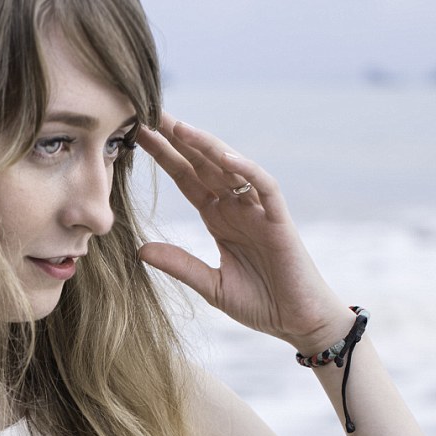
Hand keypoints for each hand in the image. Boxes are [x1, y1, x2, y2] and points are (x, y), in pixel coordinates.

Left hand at [136, 112, 352, 354]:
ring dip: (207, 145)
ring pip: (232, 167)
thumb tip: (140, 250)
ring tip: (179, 127)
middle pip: (203, 164)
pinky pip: (265, 187)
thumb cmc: (260, 303)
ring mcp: (259, 210)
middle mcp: (237, 206)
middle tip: (149, 114)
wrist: (298, 322)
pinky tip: (226, 157)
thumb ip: (180, 264)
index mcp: (219, 218)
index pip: (186, 178)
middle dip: (178, 140)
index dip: (165, 157)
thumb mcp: (210, 285)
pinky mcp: (280, 221)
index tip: (138, 136)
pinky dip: (248, 170)